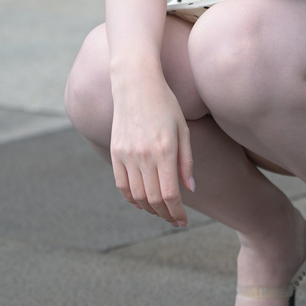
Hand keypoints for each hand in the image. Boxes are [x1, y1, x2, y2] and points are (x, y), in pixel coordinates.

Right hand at [110, 77, 194, 225]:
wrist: (135, 83)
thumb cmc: (165, 104)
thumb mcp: (183, 129)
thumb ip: (186, 161)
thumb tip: (190, 189)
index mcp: (164, 150)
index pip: (169, 194)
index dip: (176, 212)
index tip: (183, 221)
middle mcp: (143, 155)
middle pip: (152, 199)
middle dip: (165, 215)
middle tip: (174, 220)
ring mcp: (126, 154)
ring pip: (136, 196)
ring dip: (148, 209)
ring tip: (160, 212)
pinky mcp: (115, 152)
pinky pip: (121, 185)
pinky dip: (131, 198)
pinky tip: (141, 201)